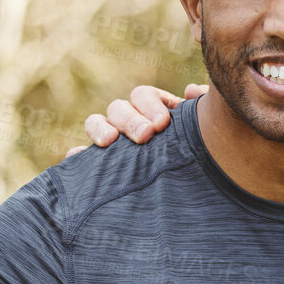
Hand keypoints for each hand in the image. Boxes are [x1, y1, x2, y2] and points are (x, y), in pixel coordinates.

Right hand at [67, 82, 207, 156]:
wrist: (188, 193)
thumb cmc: (200, 153)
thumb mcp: (206, 131)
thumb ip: (204, 108)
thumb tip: (192, 90)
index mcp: (154, 109)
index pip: (143, 96)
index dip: (150, 105)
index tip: (162, 123)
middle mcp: (130, 121)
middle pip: (119, 108)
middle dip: (130, 119)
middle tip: (146, 136)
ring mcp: (112, 141)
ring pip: (97, 123)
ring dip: (100, 128)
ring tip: (110, 141)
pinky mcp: (99, 165)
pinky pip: (80, 157)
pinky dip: (77, 156)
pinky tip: (76, 158)